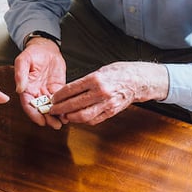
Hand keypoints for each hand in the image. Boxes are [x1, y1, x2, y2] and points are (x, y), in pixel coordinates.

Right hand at [14, 37, 65, 128]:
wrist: (46, 47)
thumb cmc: (32, 53)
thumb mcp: (23, 61)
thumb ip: (20, 74)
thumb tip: (19, 89)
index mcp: (26, 89)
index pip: (28, 105)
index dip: (34, 115)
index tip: (41, 121)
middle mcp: (36, 93)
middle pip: (41, 110)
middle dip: (48, 119)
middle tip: (56, 125)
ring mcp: (47, 92)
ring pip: (52, 107)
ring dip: (57, 115)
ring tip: (64, 121)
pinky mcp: (58, 88)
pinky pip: (61, 99)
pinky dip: (65, 106)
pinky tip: (70, 112)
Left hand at [49, 62, 167, 125]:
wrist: (138, 80)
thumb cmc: (119, 73)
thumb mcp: (100, 71)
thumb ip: (85, 82)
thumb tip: (68, 91)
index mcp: (96, 79)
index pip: (71, 89)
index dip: (59, 96)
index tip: (53, 98)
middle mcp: (101, 92)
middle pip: (75, 104)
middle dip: (61, 108)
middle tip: (53, 110)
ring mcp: (107, 104)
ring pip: (83, 115)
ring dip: (71, 117)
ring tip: (64, 116)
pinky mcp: (111, 112)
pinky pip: (94, 120)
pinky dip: (83, 120)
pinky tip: (77, 117)